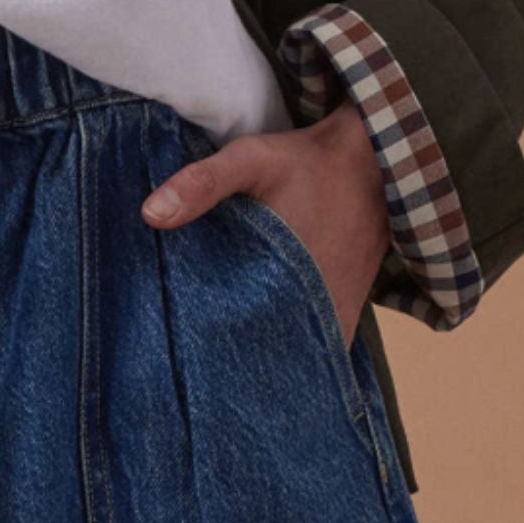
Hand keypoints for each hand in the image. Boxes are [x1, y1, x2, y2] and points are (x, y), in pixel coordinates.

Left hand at [142, 101, 390, 345]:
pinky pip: (316, 344)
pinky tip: (263, 338)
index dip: (212, 357)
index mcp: (287, 283)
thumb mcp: (250, 159)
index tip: (183, 359)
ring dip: (264, 356)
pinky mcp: (347, 312)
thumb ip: (202, 183)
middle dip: (233, 361)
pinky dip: (291, 346)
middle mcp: (317, 312)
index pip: (243, 344)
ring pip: (293, 354)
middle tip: (197, 363)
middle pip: (267, 356)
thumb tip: (150, 215)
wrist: (373, 163)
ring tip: (226, 359)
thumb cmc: (305, 162)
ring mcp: (335, 317)